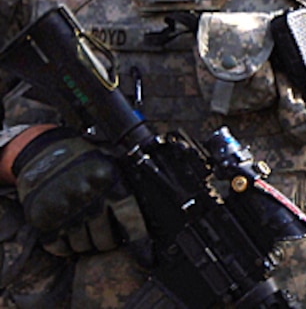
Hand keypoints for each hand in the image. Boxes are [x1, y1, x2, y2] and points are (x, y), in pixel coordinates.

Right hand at [13, 128, 145, 255]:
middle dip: (109, 239)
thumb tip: (160, 202)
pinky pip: (60, 247)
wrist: (43, 152)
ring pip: (84, 246)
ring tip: (87, 225)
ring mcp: (64, 209)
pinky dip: (66, 245)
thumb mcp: (111, 161)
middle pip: (106, 240)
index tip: (147, 256)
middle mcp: (88, 197)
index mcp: (110, 180)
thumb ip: (129, 181)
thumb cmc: (84, 157)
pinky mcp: (43, 219)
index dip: (140, 242)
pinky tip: (69, 230)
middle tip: (107, 230)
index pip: (130, 219)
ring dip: (88, 242)